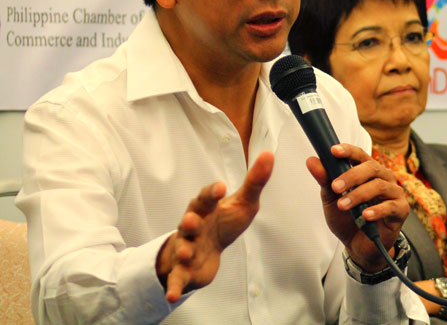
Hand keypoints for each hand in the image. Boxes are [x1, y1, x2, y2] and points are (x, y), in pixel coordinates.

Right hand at [156, 151, 273, 301]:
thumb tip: (269, 154)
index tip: (220, 188)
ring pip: (181, 248)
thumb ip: (255, 181)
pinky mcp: (185, 270)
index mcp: (205, 207)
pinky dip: (174, 287)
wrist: (208, 249)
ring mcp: (186, 247)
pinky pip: (177, 279)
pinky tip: (172, 296)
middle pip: (188, 220)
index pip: (206, 197)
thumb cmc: (224, 221)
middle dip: (189, 220)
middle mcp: (192, 226)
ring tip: (186, 253)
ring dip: (183, 250)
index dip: (211, 192)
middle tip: (192, 220)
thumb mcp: (243, 202)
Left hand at [306, 143, 408, 271]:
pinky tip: (365, 216)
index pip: (360, 155)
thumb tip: (311, 161)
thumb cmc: (347, 219)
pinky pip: (390, 206)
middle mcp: (384, 178)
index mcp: (368, 171)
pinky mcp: (400, 211)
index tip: (333, 151)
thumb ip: (325, 180)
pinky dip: (376, 210)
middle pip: (371, 168)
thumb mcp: (331, 199)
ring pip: (379, 186)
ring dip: (358, 195)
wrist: (358, 246)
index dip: (348, 151)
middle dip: (351, 176)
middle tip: (335, 187)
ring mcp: (394, 193)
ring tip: (343, 205)